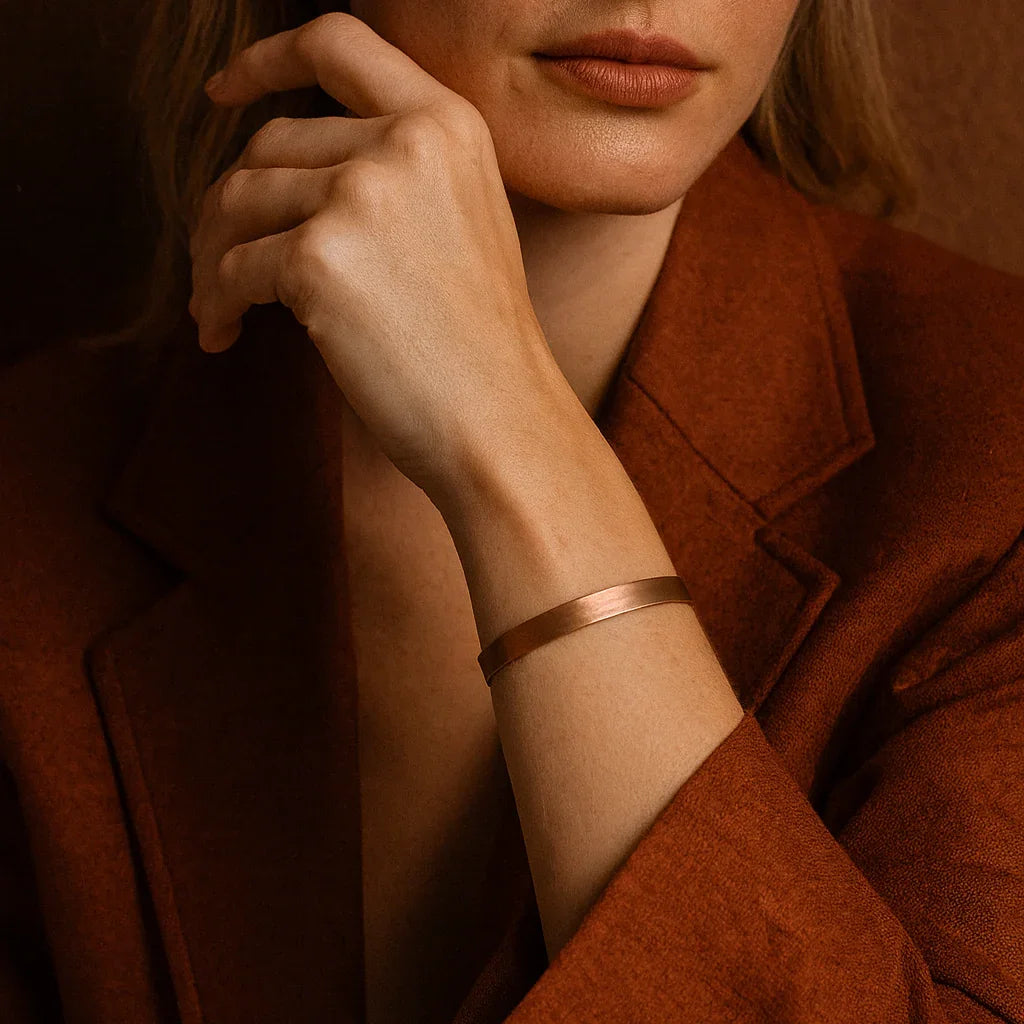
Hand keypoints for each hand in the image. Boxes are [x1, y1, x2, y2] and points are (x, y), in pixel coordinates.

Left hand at [188, 12, 565, 498]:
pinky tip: (225, 335)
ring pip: (238, 201)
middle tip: (217, 260)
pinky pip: (232, 267)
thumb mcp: (463, 223)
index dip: (266, 60)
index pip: (337, 42)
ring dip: (212, 257)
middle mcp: (405, 142)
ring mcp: (362, 195)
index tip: (223, 93)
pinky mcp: (320, 259)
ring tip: (220, 308)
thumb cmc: (479, 347)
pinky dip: (215, 303)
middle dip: (228, 204)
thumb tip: (279, 174)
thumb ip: (394, 173)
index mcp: (448, 124)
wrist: (502, 424)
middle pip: (269, 143)